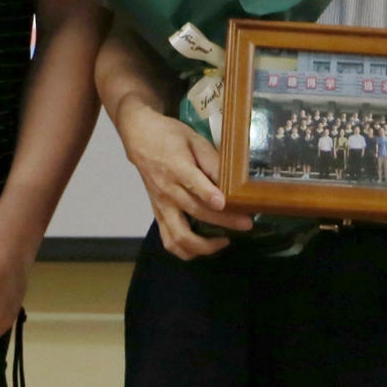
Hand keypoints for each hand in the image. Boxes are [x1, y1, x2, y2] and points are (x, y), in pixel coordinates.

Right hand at [113, 100, 251, 259]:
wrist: (140, 138)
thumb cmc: (170, 136)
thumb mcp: (194, 139)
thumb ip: (212, 159)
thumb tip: (233, 178)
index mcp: (177, 167)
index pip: (193, 183)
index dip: (208, 195)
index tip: (225, 204)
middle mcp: (168, 190)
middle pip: (195, 211)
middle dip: (223, 222)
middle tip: (246, 225)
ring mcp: (161, 205)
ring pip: (178, 236)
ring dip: (202, 246)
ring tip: (224, 242)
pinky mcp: (157, 214)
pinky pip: (168, 240)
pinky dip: (185, 251)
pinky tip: (202, 248)